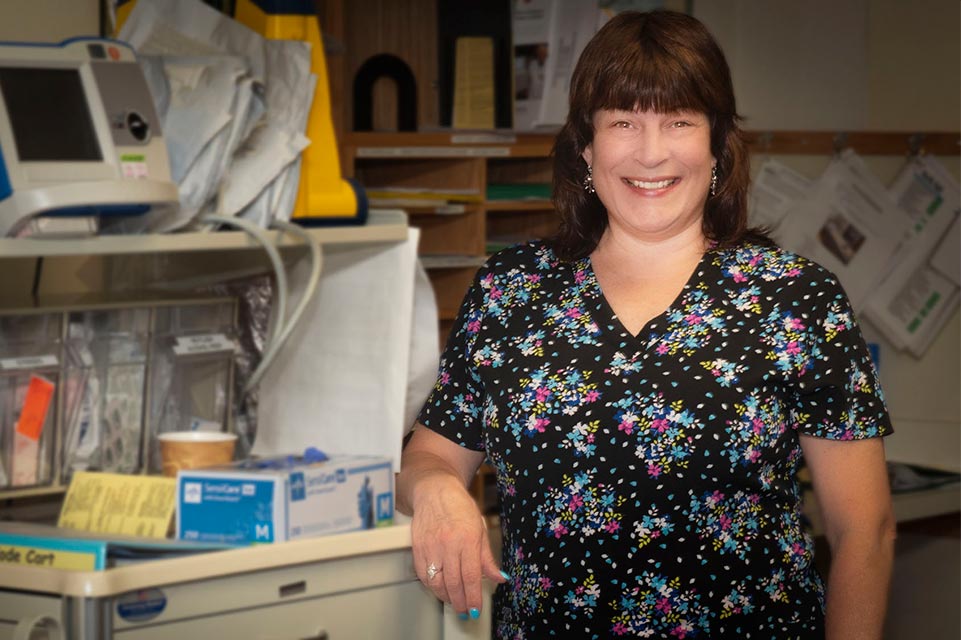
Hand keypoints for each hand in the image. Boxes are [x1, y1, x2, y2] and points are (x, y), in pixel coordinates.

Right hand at [410, 478, 505, 618]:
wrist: (434, 491)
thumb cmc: (459, 506)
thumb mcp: (480, 528)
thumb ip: (487, 558)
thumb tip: (500, 577)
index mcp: (467, 539)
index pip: (471, 576)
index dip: (473, 596)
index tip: (476, 608)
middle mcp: (448, 544)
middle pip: (453, 582)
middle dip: (461, 602)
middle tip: (465, 611)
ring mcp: (431, 546)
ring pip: (436, 582)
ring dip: (446, 596)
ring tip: (454, 601)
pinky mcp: (418, 548)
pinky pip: (423, 575)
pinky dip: (431, 586)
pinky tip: (439, 589)